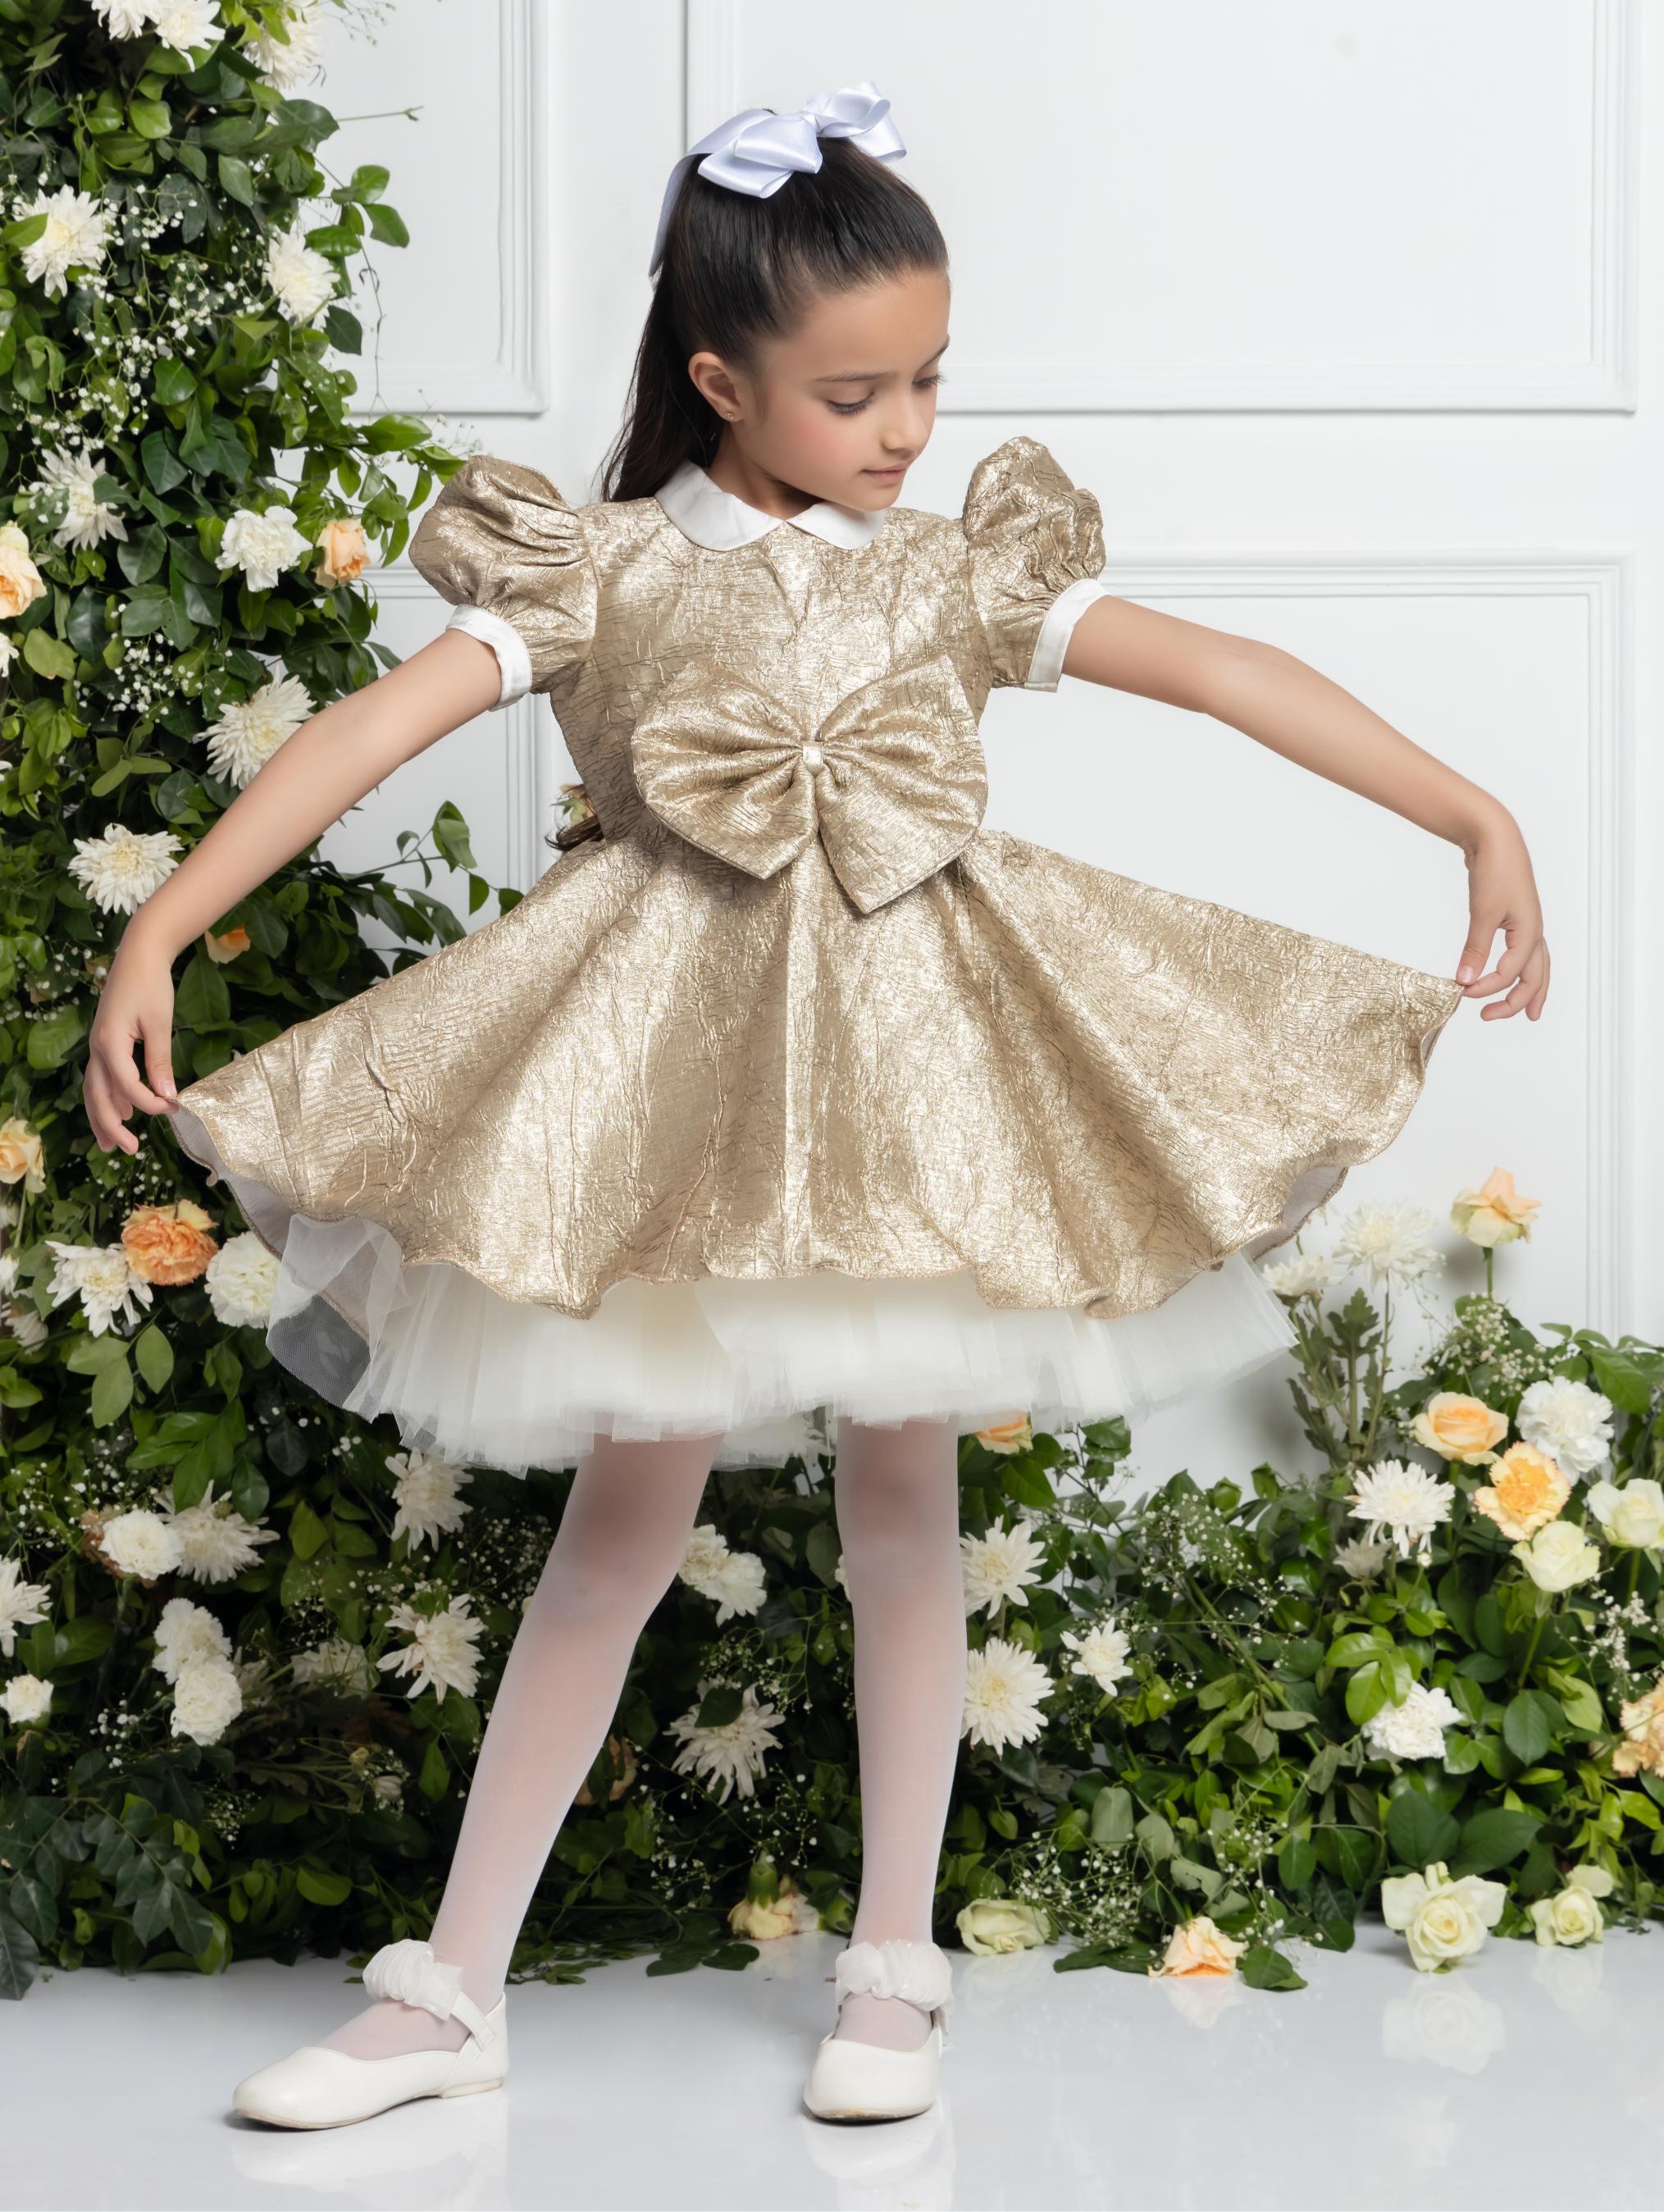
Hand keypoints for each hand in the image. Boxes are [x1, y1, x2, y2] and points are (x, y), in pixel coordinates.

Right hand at [84, 928, 180, 1153]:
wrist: (139, 954)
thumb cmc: (151, 985)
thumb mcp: (160, 1023)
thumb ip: (160, 1061)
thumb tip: (168, 1095)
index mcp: (110, 1043)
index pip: (127, 1086)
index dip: (148, 1103)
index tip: (172, 1110)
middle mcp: (98, 1047)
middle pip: (98, 1095)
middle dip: (111, 1125)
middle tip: (129, 1150)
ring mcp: (98, 1045)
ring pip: (94, 1089)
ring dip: (102, 1117)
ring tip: (111, 1143)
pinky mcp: (105, 1041)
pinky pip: (101, 1077)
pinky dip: (107, 1097)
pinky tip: (121, 1112)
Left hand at [1456, 817, 1548, 1019]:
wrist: (1496, 837)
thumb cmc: (1495, 870)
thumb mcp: (1483, 912)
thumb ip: (1475, 948)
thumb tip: (1465, 980)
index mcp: (1530, 932)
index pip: (1510, 973)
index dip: (1485, 987)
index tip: (1459, 991)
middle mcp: (1534, 931)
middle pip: (1535, 977)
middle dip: (1518, 1002)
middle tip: (1491, 1017)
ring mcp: (1528, 924)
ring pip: (1536, 966)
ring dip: (1530, 989)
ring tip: (1526, 1011)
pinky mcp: (1517, 918)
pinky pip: (1525, 953)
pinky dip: (1521, 968)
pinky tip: (1511, 973)